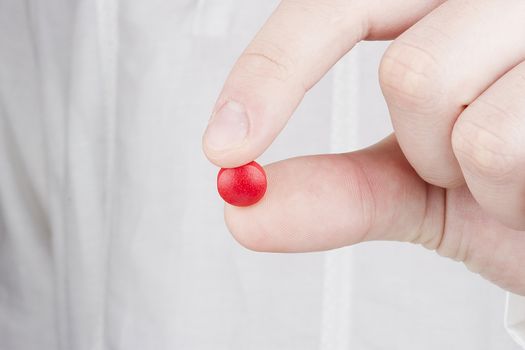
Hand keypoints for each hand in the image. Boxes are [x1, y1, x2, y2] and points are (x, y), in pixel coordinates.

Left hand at [202, 0, 524, 294]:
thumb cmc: (517, 185)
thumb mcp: (420, 187)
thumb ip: (338, 192)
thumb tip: (247, 210)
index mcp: (444, 4)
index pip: (333, 7)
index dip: (269, 76)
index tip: (224, 146)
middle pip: (401, 66)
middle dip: (422, 144)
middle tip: (466, 164)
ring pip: (438, 90)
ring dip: (466, 168)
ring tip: (513, 174)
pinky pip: (497, 138)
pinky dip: (506, 192)